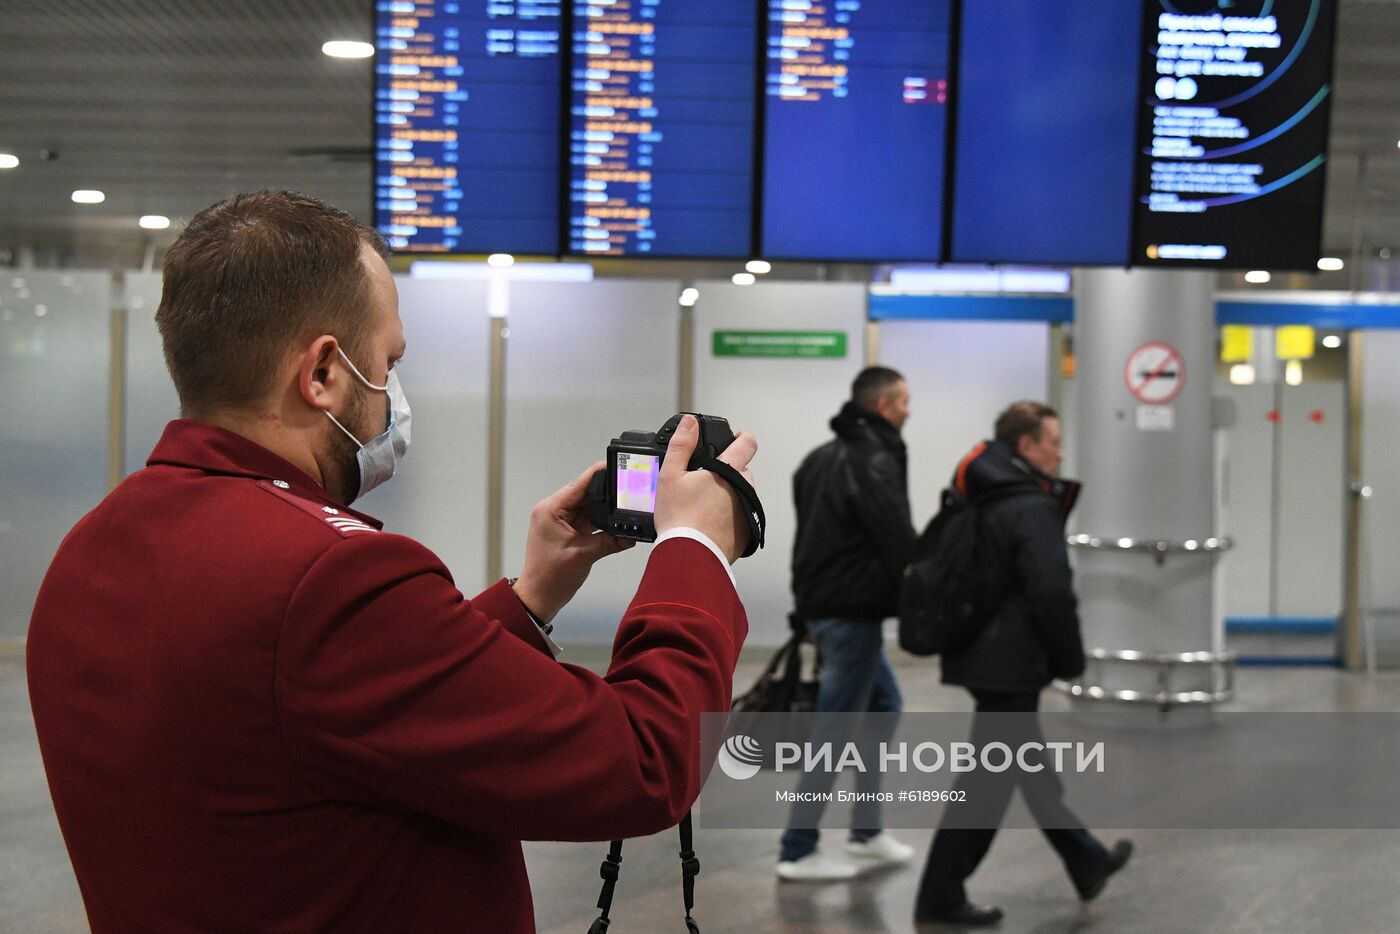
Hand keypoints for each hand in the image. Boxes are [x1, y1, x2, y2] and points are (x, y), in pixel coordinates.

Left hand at [514, 462, 633, 622]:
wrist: (539, 596)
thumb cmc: (549, 577)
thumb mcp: (584, 555)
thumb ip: (610, 541)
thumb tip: (630, 535)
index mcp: (551, 510)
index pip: (579, 484)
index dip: (599, 474)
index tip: (616, 466)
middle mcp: (553, 511)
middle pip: (586, 494)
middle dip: (606, 496)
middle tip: (626, 497)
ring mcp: (560, 521)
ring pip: (589, 507)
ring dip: (603, 512)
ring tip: (621, 514)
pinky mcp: (567, 531)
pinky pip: (587, 520)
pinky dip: (600, 523)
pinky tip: (613, 527)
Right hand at [653, 415, 757, 563]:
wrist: (689, 556)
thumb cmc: (679, 518)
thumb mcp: (670, 475)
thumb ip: (681, 445)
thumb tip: (689, 423)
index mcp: (727, 471)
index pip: (747, 443)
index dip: (742, 436)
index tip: (737, 436)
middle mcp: (744, 488)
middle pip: (741, 471)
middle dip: (726, 473)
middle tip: (704, 482)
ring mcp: (747, 511)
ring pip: (741, 494)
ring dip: (729, 494)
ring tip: (704, 506)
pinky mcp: (747, 532)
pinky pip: (740, 516)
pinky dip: (729, 516)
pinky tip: (709, 522)